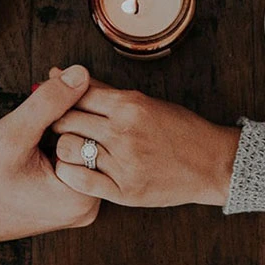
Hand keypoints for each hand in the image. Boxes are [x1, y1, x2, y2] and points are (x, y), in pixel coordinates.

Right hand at [0, 66, 99, 247]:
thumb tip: (81, 74)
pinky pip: (73, 157)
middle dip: (71, 107)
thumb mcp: (12, 135)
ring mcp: (78, 203)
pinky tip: (41, 126)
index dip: (76, 99)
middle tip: (49, 83)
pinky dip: (58, 136)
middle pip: (93, 138)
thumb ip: (49, 103)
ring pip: (82, 144)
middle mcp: (87, 204)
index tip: (55, 79)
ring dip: (64, 120)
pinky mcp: (67, 198)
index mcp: (82, 196)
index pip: (97, 131)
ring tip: (41, 108)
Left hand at [51, 74, 240, 207]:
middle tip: (57, 125)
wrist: (210, 163)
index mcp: (129, 105)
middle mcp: (124, 131)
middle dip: (56, 121)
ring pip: (67, 149)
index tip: (54, 102)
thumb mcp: (143, 101)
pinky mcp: (125, 190)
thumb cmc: (178, 128)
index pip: (76, 94)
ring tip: (69, 147)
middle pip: (66, 120)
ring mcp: (124, 162)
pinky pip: (79, 180)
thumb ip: (103, 91)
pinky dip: (69, 172)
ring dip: (63, 147)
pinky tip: (75, 168)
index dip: (59, 97)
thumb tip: (63, 73)